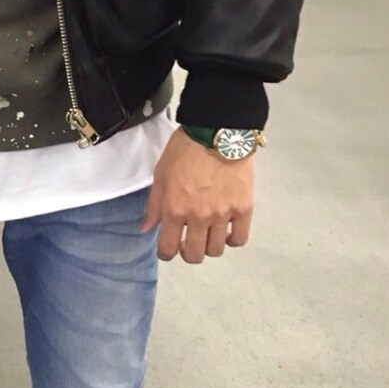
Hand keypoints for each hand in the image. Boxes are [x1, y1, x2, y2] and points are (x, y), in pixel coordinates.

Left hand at [140, 128, 253, 263]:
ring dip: (209, 246)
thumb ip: (154, 205)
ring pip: (216, 250)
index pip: (167, 249)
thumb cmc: (185, 149)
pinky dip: (232, 239)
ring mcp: (223, 214)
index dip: (166, 253)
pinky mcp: (243, 208)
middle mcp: (198, 217)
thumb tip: (145, 228)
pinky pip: (240, 238)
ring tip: (208, 233)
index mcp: (174, 209)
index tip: (169, 247)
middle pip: (194, 255)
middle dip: (188, 253)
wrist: (217, 132)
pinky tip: (226, 231)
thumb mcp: (161, 175)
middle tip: (189, 242)